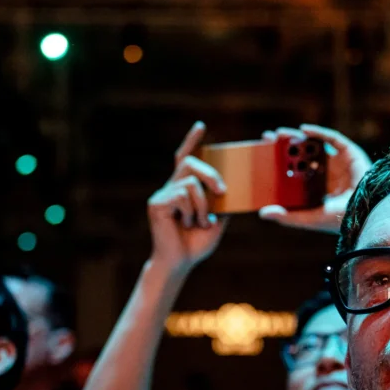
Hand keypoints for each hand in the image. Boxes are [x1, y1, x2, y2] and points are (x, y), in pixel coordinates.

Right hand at [147, 122, 228, 273]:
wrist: (181, 263)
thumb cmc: (197, 243)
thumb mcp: (217, 219)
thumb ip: (222, 201)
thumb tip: (233, 186)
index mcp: (184, 188)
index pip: (186, 158)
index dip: (191, 141)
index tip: (201, 126)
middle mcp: (171, 187)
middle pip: (190, 162)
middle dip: (210, 173)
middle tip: (222, 191)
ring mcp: (162, 194)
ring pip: (190, 182)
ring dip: (202, 203)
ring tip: (200, 221)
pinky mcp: (156, 204)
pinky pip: (181, 195)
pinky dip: (191, 211)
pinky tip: (187, 224)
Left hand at [258, 124, 372, 233]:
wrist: (364, 213)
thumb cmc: (338, 219)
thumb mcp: (308, 218)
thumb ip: (286, 216)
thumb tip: (262, 213)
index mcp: (314, 186)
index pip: (293, 169)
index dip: (278, 161)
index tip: (261, 154)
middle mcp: (324, 172)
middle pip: (301, 154)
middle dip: (284, 145)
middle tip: (267, 138)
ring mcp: (337, 162)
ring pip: (314, 144)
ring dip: (297, 137)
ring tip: (280, 134)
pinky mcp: (349, 153)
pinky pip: (332, 138)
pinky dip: (318, 132)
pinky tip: (304, 130)